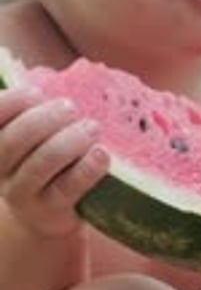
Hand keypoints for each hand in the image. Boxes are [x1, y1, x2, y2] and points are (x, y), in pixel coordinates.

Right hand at [0, 86, 108, 236]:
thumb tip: (48, 73)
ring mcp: (23, 196)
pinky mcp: (50, 213)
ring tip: (92, 127)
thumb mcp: (33, 138)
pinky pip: (66, 188)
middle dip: (44, 119)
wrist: (49, 217)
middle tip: (71, 107)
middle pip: (13, 142)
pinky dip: (86, 168)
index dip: (10, 102)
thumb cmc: (45, 163)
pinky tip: (101, 154)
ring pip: (40, 165)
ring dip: (68, 141)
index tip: (36, 92)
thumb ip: (33, 112)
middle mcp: (0, 172)